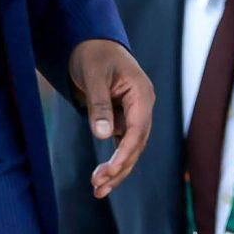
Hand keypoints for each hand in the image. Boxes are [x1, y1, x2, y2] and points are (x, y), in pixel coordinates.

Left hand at [67, 39, 154, 197]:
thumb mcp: (94, 76)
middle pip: (137, 144)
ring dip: (117, 169)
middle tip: (98, 186)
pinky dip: (113, 160)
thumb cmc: (93, 55)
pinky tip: (102, 177)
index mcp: (141, 93)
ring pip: (131, 147)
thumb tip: (103, 136)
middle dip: (120, 167)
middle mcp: (142, 105)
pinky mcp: (123, 117)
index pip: (138, 130)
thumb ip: (99, 105)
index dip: (124, 153)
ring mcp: (134, 112)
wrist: (91, 44)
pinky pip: (122, 143)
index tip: (108, 171)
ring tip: (98, 190)